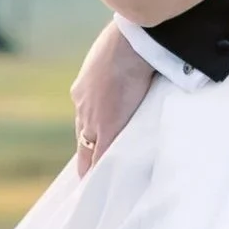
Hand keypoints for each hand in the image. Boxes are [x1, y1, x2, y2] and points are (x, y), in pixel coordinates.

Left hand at [71, 21, 155, 175]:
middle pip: (83, 137)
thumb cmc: (135, 40)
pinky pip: (99, 159)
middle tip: (88, 175)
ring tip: (94, 186)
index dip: (89, 134)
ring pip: (88, 149)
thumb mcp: (122, 55)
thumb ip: (127, 69)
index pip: (85, 118)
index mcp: (86, 86)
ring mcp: (92, 118)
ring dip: (93, 165)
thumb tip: (145, 65)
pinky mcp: (106, 130)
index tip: (90, 146)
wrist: (135, 41)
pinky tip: (102, 189)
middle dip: (87, 154)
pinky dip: (100, 174)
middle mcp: (83, 104)